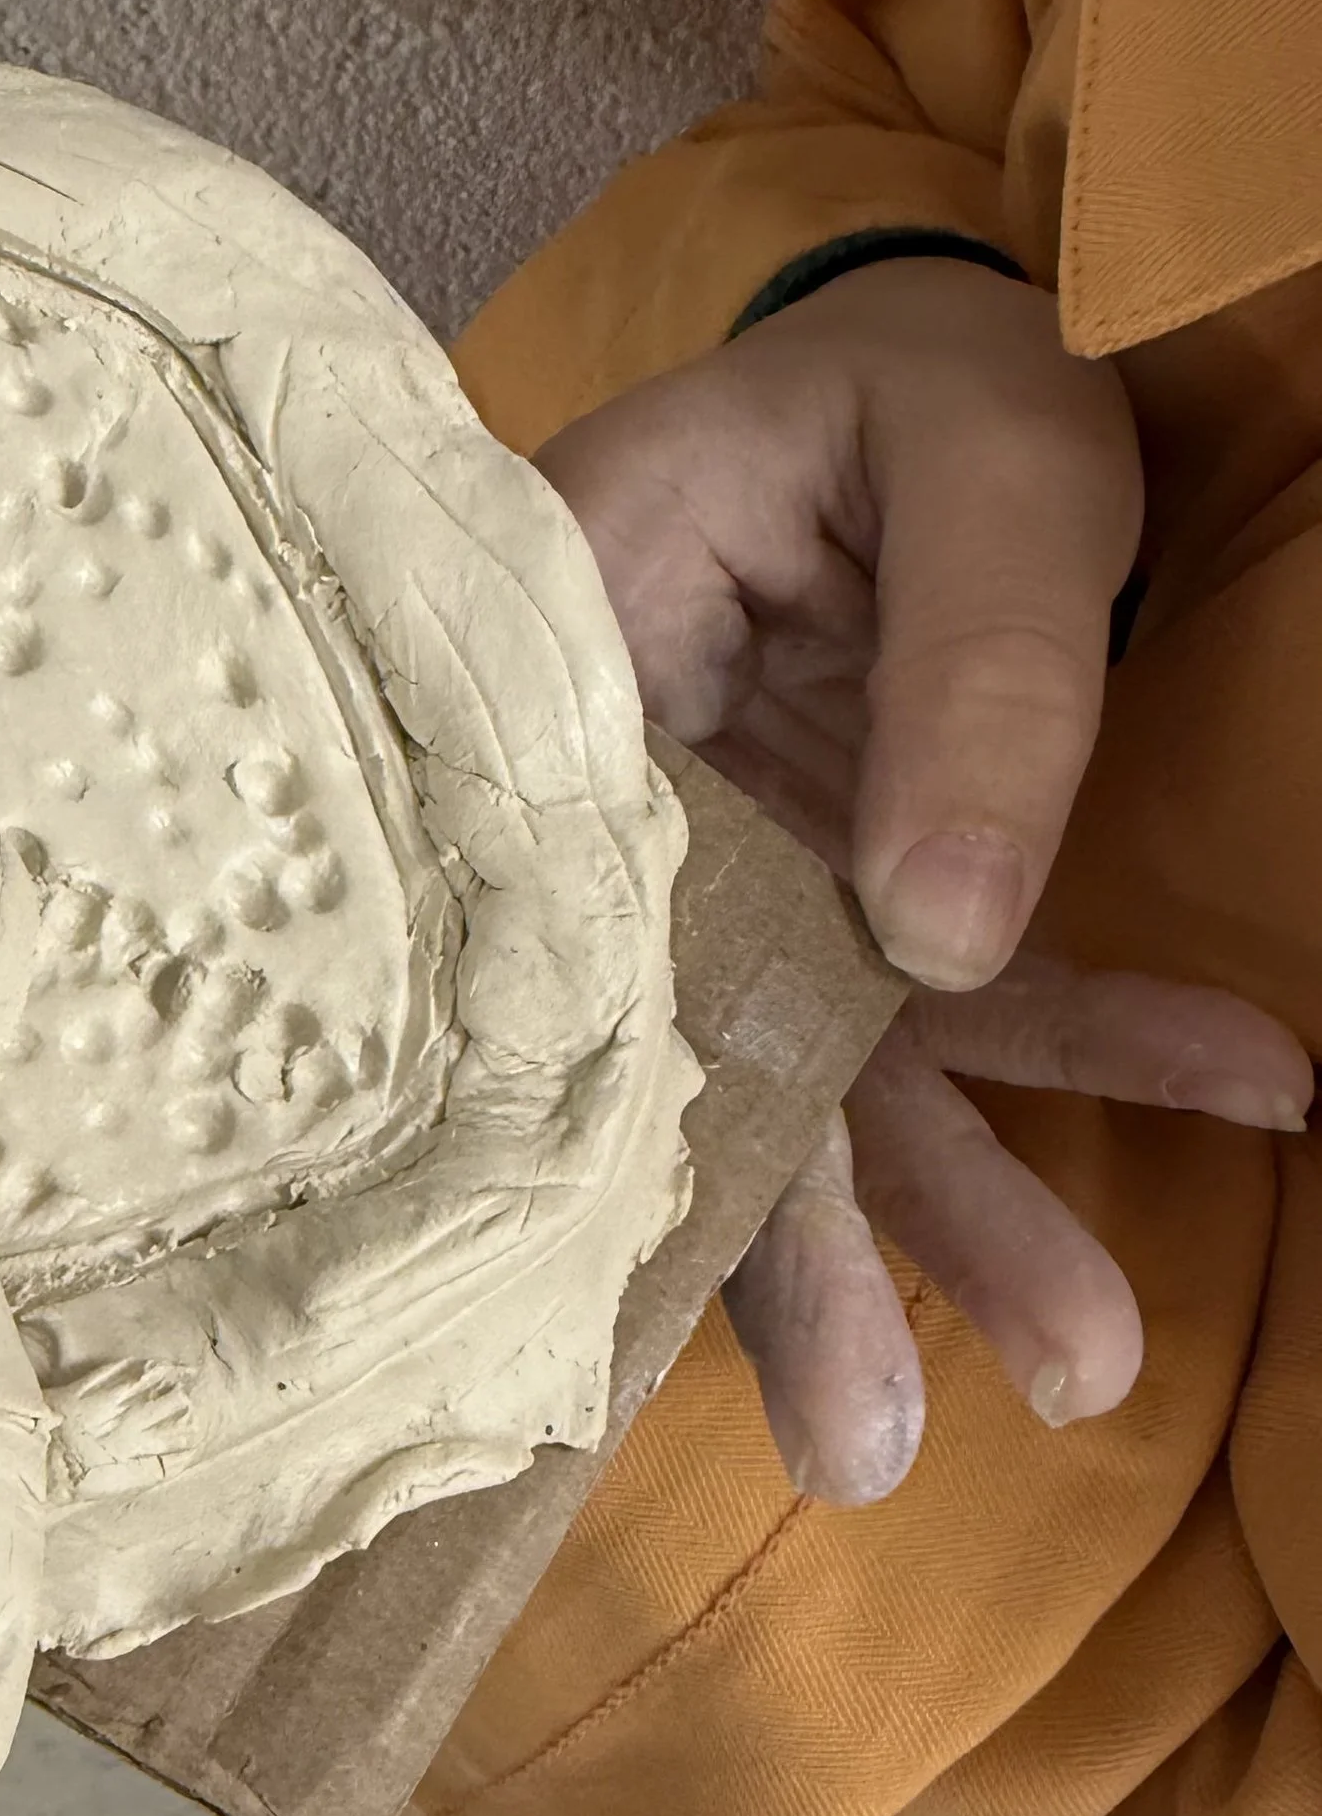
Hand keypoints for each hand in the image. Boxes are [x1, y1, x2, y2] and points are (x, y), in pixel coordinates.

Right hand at [541, 257, 1310, 1499]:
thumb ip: (982, 672)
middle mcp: (617, 808)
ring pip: (815, 1070)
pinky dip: (1100, 1049)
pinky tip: (1252, 1085)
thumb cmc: (913, 383)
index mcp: (564, 676)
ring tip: (1086, 1360)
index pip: (579, 916)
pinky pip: (958, 1011)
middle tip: (868, 1448)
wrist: (919, 367)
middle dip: (791, 1244)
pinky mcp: (838, 896)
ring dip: (954, 1212)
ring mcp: (728, 868)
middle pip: (673, 1043)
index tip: (717, 1260)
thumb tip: (942, 935)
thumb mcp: (987, 461)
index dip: (638, 1094)